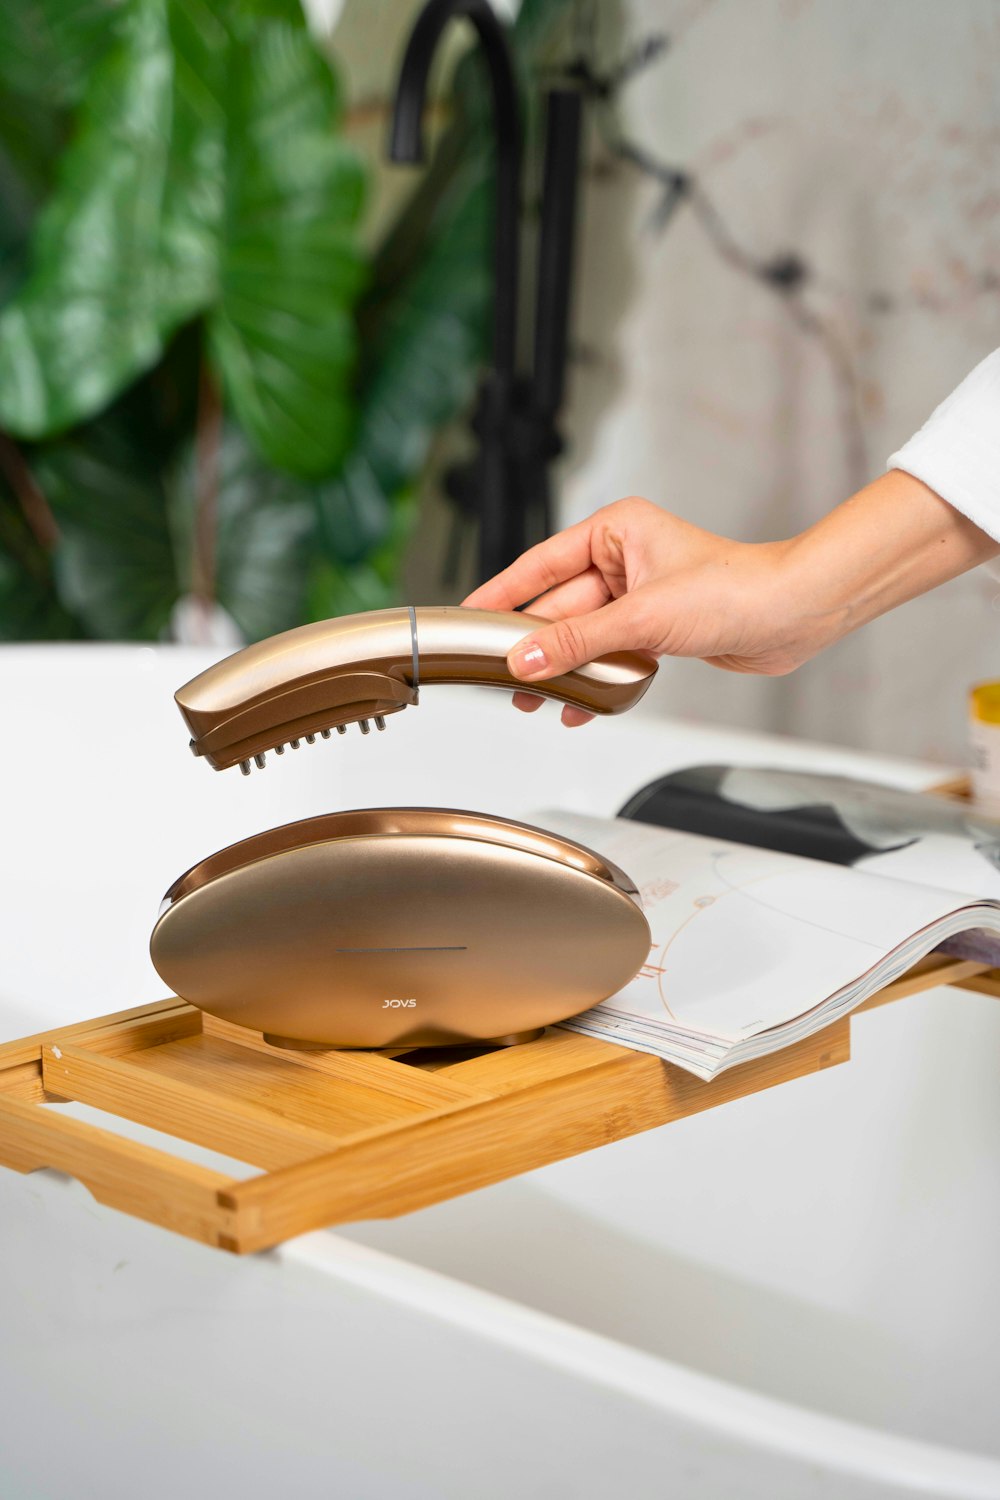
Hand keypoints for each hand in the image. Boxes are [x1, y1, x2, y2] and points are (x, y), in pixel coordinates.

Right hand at [463, 496, 806, 724]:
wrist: (793, 615)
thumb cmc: (735, 591)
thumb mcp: (642, 618)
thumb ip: (577, 642)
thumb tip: (524, 662)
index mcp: (616, 531)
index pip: (539, 565)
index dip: (500, 595)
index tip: (466, 618)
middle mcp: (624, 559)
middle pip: (558, 607)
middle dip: (533, 646)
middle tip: (499, 677)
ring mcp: (639, 595)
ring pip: (582, 635)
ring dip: (562, 668)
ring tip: (532, 699)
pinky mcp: (655, 628)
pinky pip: (608, 654)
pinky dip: (594, 679)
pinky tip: (578, 705)